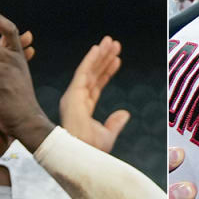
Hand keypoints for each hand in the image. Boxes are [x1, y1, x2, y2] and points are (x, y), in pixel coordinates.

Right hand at [61, 36, 131, 153]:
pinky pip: (82, 72)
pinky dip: (90, 60)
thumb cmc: (89, 151)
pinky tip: (97, 49)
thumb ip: (115, 123)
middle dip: (104, 59)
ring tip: (110, 41)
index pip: (97, 85)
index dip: (107, 72)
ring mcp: (74, 96)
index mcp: (83, 108)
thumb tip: (125, 113)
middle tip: (114, 45)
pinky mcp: (73, 94)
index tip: (117, 61)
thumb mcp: (107, 136)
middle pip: (93, 74)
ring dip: (100, 55)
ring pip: (89, 70)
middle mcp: (77, 100)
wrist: (80, 156)